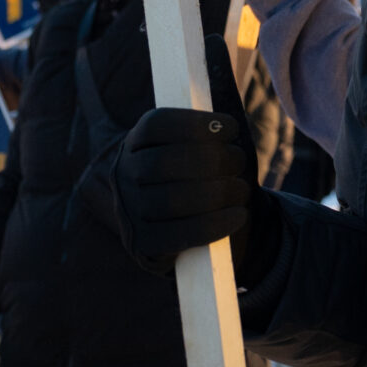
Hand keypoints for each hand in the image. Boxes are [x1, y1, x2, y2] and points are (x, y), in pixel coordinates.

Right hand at [111, 107, 254, 268]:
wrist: (157, 219)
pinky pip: (182, 235)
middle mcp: (125, 174)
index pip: (155, 125)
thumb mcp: (182, 144)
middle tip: (239, 160)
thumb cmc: (183, 172)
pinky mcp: (143, 243)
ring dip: (218, 192)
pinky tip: (238, 215)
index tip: (230, 127)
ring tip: (241, 189)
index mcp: (135, 142)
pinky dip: (216, 224)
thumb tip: (227, 126)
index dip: (195, 123)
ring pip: (173, 201)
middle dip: (212, 159)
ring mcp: (130, 210)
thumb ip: (201, 132)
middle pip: (165, 162)